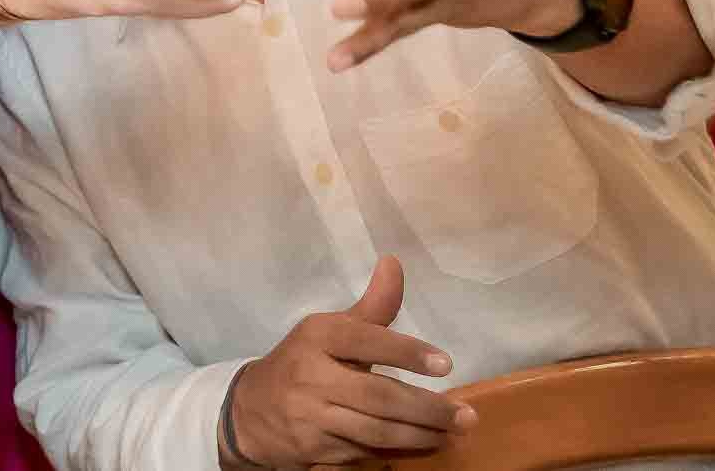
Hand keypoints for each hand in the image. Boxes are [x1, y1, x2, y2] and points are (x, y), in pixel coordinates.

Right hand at [222, 256, 470, 467]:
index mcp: (316, 338)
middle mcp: (312, 377)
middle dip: (425, 408)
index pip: (364, 341)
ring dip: (419, 435)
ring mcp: (312, 419)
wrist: (249, 413)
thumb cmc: (302, 364)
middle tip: (464, 415)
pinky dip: (397, 452)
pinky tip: (424, 446)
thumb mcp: (329, 330)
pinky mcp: (316, 452)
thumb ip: (371, 308)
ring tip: (452, 432)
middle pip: (377, 395)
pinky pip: (364, 454)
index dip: (405, 352)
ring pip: (375, 432)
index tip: (445, 363)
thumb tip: (394, 263)